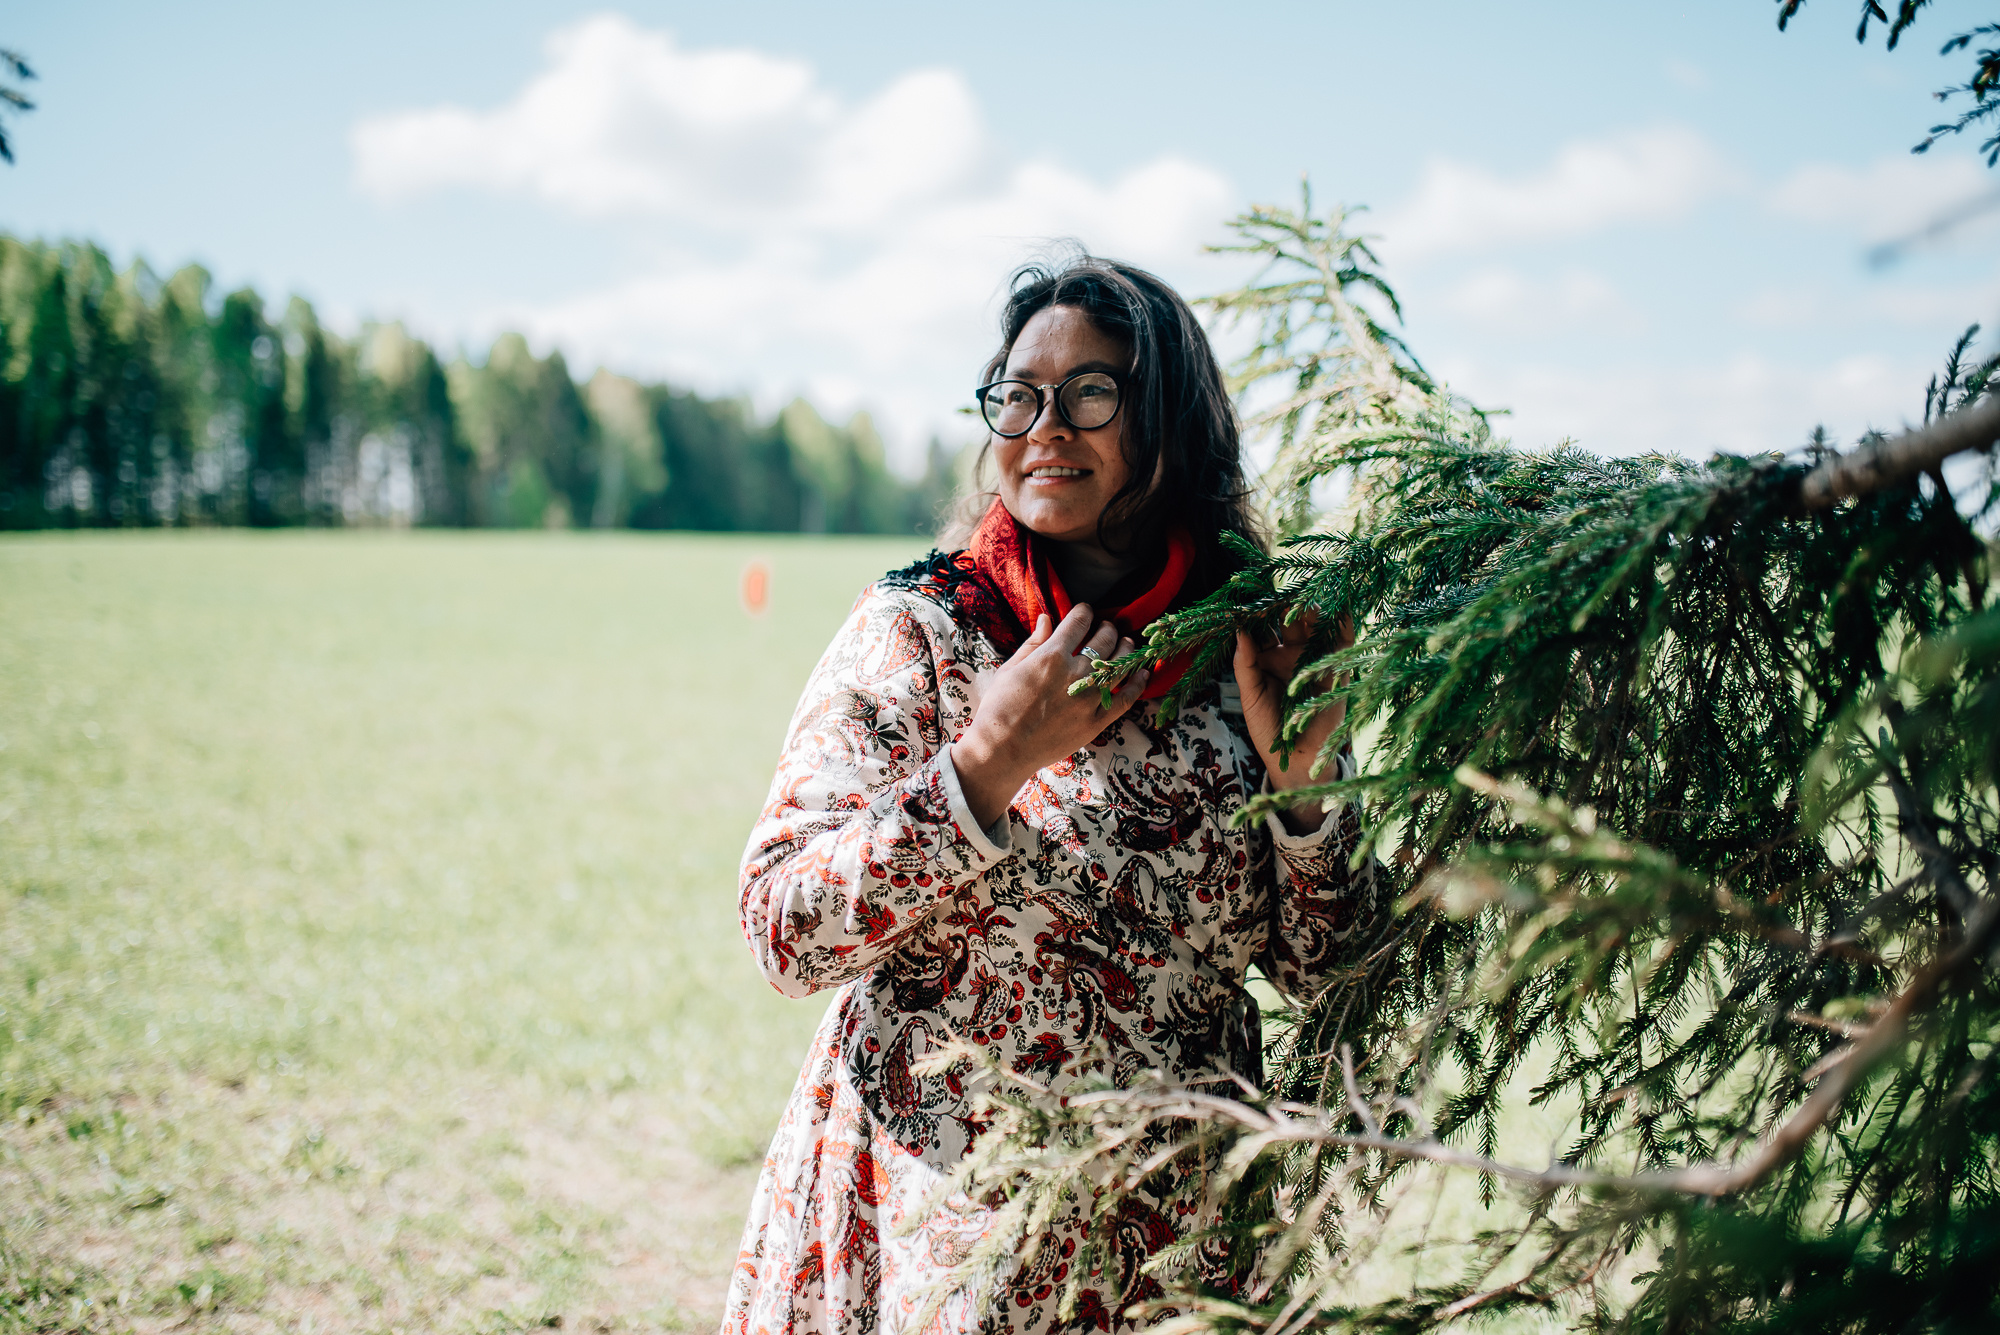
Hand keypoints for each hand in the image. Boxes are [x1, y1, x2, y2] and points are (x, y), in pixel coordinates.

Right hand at [954, 604, 1150, 827]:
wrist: (1003, 749)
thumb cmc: (999, 708)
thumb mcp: (1010, 669)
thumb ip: (1032, 643)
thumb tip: (1046, 619)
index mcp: (1052, 655)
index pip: (1078, 622)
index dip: (1085, 612)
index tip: (1086, 612)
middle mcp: (1075, 673)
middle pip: (1104, 640)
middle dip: (1107, 628)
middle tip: (1107, 627)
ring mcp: (1089, 698)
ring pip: (1120, 664)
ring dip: (1126, 649)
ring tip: (1126, 643)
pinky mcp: (1096, 721)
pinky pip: (1125, 699)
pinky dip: (1137, 684)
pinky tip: (1143, 672)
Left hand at [1234, 611, 1354, 833]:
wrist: (1295, 759)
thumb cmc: (1268, 729)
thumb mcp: (1251, 695)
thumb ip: (1245, 664)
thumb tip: (1239, 632)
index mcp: (1267, 656)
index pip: (1263, 626)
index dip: (1257, 611)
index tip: (1249, 595)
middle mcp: (1292, 652)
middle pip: (1289, 619)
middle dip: (1285, 604)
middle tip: (1279, 595)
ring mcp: (1315, 657)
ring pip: (1314, 624)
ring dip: (1311, 608)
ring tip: (1305, 600)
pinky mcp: (1337, 666)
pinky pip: (1342, 639)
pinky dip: (1343, 621)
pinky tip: (1339, 607)